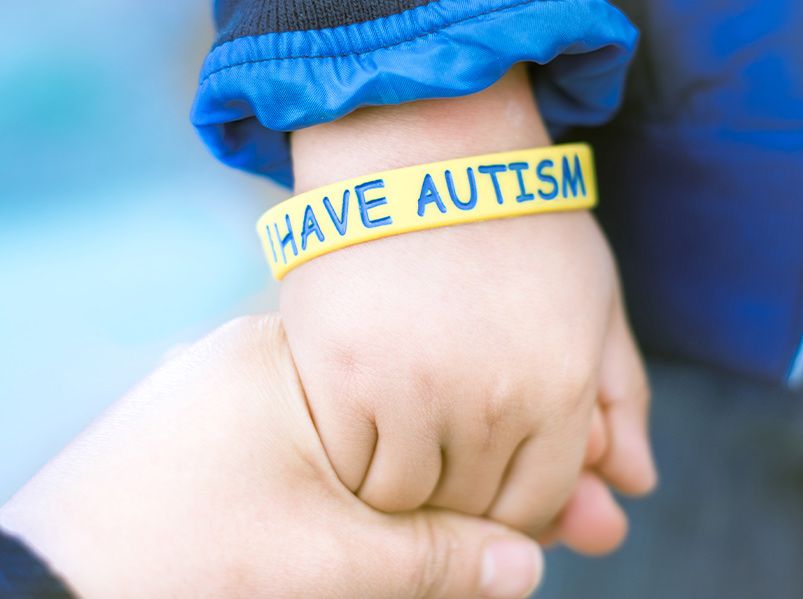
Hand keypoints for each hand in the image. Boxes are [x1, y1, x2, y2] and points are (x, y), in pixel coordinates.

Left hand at [0, 316, 544, 597]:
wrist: (44, 585)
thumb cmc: (182, 559)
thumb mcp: (325, 560)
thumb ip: (434, 558)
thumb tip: (530, 566)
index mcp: (287, 360)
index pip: (417, 393)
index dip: (485, 450)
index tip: (544, 491)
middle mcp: (261, 359)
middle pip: (394, 416)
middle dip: (465, 476)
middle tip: (532, 528)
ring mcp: (235, 393)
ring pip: (358, 439)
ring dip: (417, 491)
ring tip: (475, 541)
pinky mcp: (216, 436)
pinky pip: (313, 457)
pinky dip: (360, 494)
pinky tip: (398, 531)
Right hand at [282, 66, 655, 536]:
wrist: (420, 147)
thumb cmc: (514, 221)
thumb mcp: (593, 297)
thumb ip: (620, 396)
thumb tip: (635, 482)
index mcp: (559, 386)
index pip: (532, 503)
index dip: (505, 502)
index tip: (482, 477)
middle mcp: (489, 404)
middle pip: (466, 506)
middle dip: (454, 488)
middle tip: (436, 446)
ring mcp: (409, 392)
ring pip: (401, 495)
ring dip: (399, 477)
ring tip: (396, 427)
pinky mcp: (337, 376)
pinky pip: (346, 463)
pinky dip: (351, 455)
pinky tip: (357, 415)